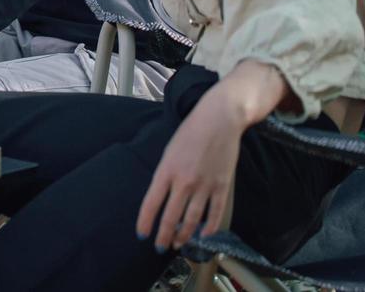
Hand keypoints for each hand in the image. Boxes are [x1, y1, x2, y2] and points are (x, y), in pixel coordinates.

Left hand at [135, 88, 243, 251]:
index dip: (145, 222)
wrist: (219, 119)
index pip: (151, 204)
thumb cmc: (190, 132)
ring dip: (184, 235)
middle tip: (160, 246)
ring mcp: (205, 186)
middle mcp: (184, 181)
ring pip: (192, 220)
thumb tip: (161, 198)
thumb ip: (165, 175)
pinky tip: (204, 235)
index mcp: (166, 170)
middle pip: (170, 217)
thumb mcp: (169, 151)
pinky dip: (210, 228)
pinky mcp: (222, 186)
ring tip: (178, 243)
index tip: (142, 235)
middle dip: (163, 235)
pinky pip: (215, 214)